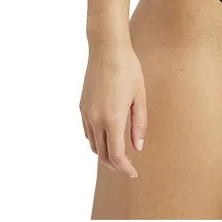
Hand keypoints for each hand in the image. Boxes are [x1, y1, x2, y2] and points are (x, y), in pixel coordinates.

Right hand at [80, 37, 147, 177]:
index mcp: (112, 119)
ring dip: (104, 153)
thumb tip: (137, 147)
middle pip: (102, 154)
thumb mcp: (139, 97)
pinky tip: (106, 136)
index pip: (116, 155)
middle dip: (114, 164)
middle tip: (127, 166)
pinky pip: (87, 131)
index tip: (133, 172)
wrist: (107, 49)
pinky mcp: (82, 106)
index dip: (125, 168)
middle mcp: (96, 119)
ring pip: (93, 144)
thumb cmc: (128, 69)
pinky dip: (96, 140)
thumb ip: (138, 124)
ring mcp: (86, 113)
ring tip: (117, 154)